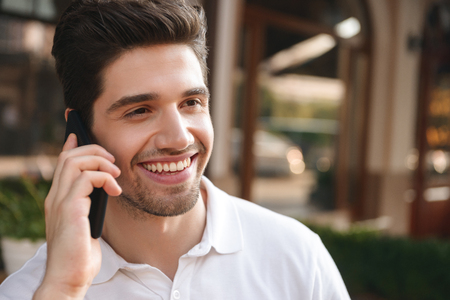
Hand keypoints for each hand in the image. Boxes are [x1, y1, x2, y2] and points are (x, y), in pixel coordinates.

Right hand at [33, 134, 121, 298]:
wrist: (69, 277)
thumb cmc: (80, 254)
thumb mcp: (87, 223)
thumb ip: (90, 203)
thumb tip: (103, 189)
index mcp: (59, 199)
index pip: (62, 163)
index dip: (72, 145)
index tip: (80, 135)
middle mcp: (56, 197)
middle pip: (69, 156)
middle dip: (93, 150)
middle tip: (113, 160)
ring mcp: (60, 202)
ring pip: (74, 162)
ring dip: (100, 161)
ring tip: (116, 174)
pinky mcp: (70, 208)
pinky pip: (85, 179)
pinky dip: (104, 178)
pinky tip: (115, 191)